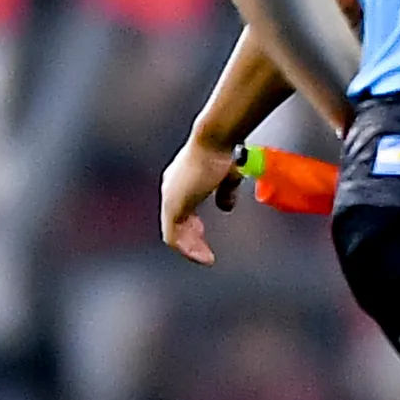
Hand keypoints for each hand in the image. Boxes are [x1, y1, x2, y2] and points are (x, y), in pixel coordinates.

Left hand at [160, 135, 242, 265]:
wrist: (214, 140)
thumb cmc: (222, 151)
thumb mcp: (228, 176)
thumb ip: (226, 193)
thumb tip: (226, 208)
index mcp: (181, 180)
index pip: (182, 209)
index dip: (192, 224)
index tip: (203, 233)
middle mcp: (171, 189)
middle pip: (176, 223)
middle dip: (192, 239)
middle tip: (205, 253)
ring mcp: (170, 199)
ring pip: (174, 233)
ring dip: (190, 248)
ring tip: (206, 258)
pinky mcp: (173, 207)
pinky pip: (173, 236)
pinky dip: (187, 249)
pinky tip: (202, 255)